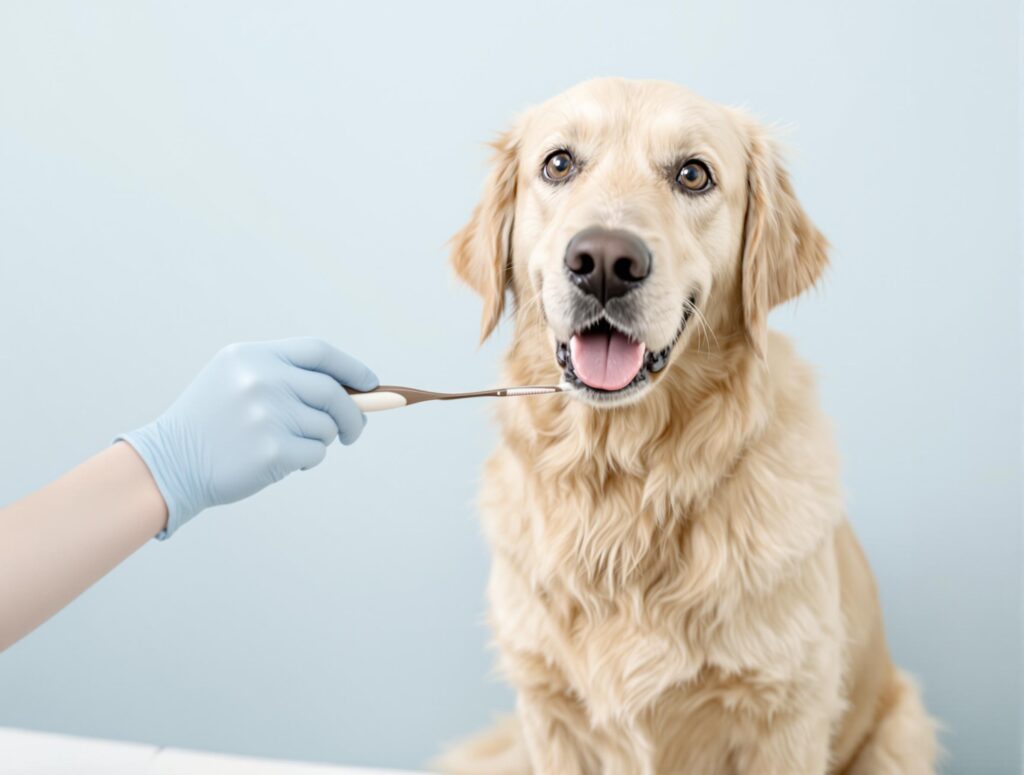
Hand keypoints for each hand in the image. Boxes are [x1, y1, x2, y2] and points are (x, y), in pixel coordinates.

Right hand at [118, 338, 376, 537]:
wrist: (168, 463)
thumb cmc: (211, 424)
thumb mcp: (237, 380)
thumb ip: (287, 376)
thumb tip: (356, 390)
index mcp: (253, 356)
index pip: (318, 351)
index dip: (351, 368)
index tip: (370, 383)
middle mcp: (262, 380)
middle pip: (333, 391)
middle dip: (353, 412)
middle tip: (354, 430)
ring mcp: (268, 415)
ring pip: (326, 426)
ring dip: (321, 440)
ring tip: (289, 444)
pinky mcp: (273, 451)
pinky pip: (316, 454)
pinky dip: (307, 461)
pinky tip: (279, 461)